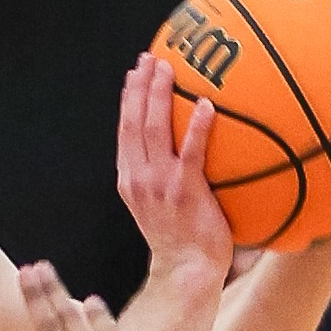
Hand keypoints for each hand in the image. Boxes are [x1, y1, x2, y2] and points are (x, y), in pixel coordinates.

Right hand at [117, 53, 233, 277]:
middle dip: (139, 87)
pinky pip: (191, 153)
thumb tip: (188, 151)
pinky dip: (196, 127)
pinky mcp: (184, 191)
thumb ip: (166, 178)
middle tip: (149, 59)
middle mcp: (139, 178)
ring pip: (153, 130)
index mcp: (130, 180)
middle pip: (133, 123)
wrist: (188, 270)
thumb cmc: (183, 239)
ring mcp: (160, 184)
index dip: (127, 101)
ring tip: (167, 68)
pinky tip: (206, 105)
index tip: (134, 75)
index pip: (125, 132)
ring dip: (158, 95)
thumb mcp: (161, 206)